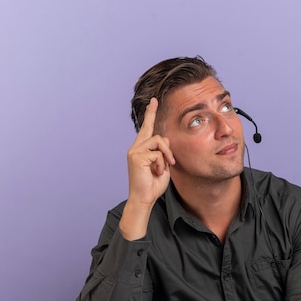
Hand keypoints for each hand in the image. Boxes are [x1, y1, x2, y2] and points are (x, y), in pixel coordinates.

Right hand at [119, 98, 175, 239]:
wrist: (144, 199)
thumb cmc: (153, 186)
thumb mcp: (163, 166)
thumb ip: (164, 152)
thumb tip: (164, 137)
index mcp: (141, 149)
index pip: (146, 129)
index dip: (149, 115)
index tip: (153, 102)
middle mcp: (135, 148)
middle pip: (149, 128)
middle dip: (151, 114)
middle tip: (154, 100)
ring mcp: (134, 151)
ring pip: (158, 141)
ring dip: (166, 154)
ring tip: (166, 166)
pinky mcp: (136, 157)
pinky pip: (157, 153)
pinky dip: (161, 163)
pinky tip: (157, 172)